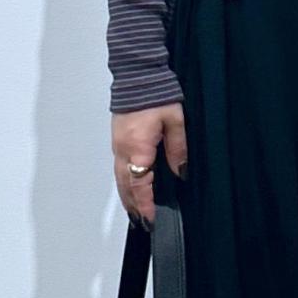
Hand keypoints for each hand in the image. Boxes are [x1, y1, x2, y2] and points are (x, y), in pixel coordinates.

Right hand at [111, 102, 186, 229]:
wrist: (137, 74)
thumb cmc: (156, 93)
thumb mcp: (175, 121)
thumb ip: (178, 149)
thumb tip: (180, 172)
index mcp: (138, 148)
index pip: (139, 185)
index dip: (145, 205)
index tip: (150, 220)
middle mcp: (123, 150)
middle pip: (125, 186)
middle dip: (134, 207)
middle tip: (143, 224)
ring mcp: (118, 145)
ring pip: (120, 178)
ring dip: (127, 197)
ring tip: (136, 212)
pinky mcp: (118, 139)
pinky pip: (119, 167)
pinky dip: (124, 182)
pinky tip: (131, 187)